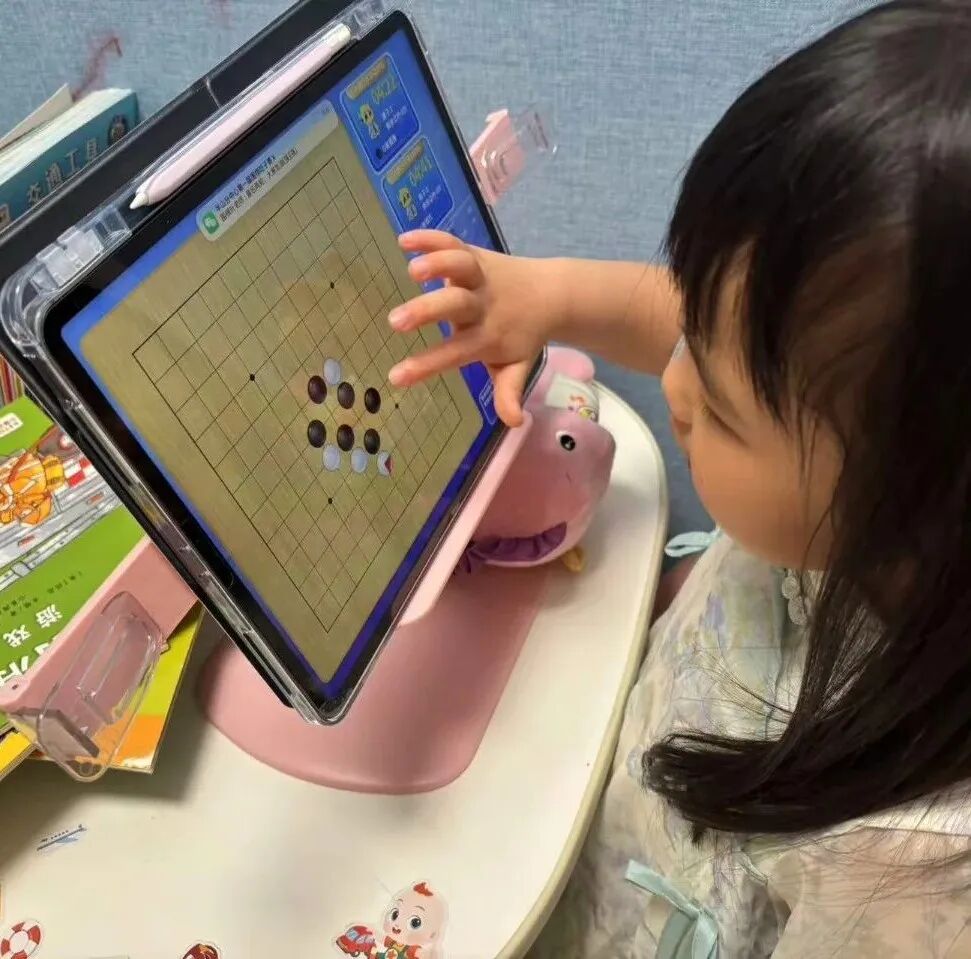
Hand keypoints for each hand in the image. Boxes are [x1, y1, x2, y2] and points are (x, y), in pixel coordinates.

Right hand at [387, 231, 562, 426]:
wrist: (552, 294)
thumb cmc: (522, 336)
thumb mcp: (518, 367)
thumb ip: (509, 392)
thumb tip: (513, 421)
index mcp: (487, 336)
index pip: (455, 353)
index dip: (426, 365)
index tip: (395, 377)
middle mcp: (482, 304)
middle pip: (456, 305)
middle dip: (427, 311)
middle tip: (397, 321)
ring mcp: (479, 277)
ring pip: (460, 266)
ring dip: (439, 264)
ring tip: (413, 270)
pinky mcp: (475, 255)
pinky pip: (453, 242)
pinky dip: (430, 238)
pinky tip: (404, 239)